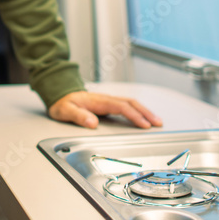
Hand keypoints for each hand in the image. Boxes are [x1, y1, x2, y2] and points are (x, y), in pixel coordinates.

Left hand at [47, 91, 162, 129]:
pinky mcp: (109, 104)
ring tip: (156, 121)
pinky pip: (127, 106)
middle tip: (158, 123)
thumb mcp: (65, 110)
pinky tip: (143, 117)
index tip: (144, 124)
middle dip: (146, 112)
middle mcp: (106, 99)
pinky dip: (138, 111)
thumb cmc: (63, 103)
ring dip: (145, 111)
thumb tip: (92, 123)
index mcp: (99, 100)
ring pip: (131, 103)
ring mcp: (108, 101)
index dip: (134, 115)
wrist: (60, 95)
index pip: (121, 107)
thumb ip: (78, 116)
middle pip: (131, 103)